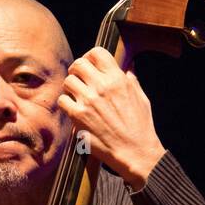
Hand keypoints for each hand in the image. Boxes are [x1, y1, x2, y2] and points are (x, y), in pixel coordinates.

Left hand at [57, 46, 165, 189]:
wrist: (135, 152)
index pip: (97, 53)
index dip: (90, 57)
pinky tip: (74, 109)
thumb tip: (127, 69)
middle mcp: (102, 86)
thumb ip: (132, 81)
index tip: (90, 65)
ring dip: (70, 88)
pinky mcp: (79, 117)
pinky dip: (66, 104)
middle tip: (79, 80)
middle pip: (78, 64)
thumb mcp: (141, 98)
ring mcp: (89, 101)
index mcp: (118, 78)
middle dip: (77, 70)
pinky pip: (63, 100)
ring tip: (76, 96)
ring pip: (68, 81)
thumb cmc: (140, 127)